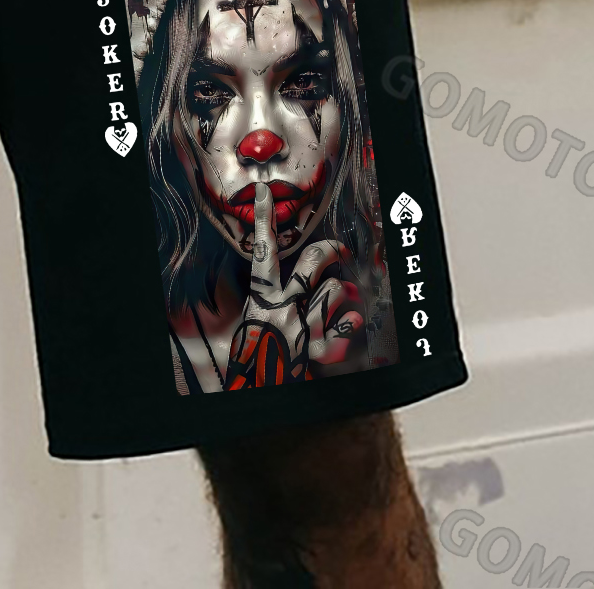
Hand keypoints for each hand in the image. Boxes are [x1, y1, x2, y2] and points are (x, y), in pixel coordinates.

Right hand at [224, 183, 361, 387]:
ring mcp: (302, 328)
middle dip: (327, 251)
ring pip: (331, 293)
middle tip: (336, 249)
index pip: (263, 250)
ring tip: (343, 292)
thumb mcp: (240, 326)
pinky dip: (349, 324)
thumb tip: (241, 291)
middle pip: (310, 264)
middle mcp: (282, 308)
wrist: (252, 400)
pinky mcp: (315, 352)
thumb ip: (251, 305)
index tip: (265, 193)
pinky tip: (353, 320)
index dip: (264, 219)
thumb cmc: (245, 363)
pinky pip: (341, 331)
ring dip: (339, 291)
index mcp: (260, 299)